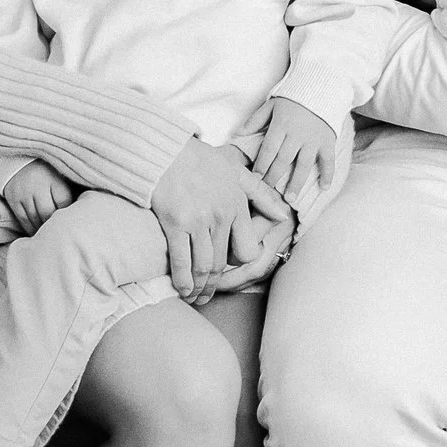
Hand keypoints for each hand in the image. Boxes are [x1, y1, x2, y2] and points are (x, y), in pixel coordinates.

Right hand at [0, 161, 75, 234]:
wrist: (20, 159)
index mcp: (54, 179)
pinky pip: (23, 219)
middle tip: (60, 232)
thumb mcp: (62, 176)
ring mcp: (24, 194)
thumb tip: (80, 211)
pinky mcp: (13, 200)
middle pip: (48, 213)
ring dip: (42, 229)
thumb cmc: (48, 172)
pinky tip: (37, 232)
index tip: (72, 220)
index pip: (64, 202)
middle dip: (54, 224)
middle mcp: (38, 186)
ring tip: (50, 235)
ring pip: (35, 218)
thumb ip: (71, 192)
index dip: (68, 213)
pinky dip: (30, 228)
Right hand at [149, 137, 290, 303]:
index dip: (237, 263)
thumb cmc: (199, 159)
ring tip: (194, 297)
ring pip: (204, 266)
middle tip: (207, 296)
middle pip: (222, 263)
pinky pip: (181, 261)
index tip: (227, 269)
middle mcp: (221, 216)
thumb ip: (260, 195)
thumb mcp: (235, 171)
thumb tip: (282, 215)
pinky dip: (182, 280)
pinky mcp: (175, 223)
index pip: (247, 249)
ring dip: (199, 287)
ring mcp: (198, 221)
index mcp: (237, 205)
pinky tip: (181, 290)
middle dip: (215, 284)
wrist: (163, 149)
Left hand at [249, 96, 337, 207]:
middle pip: (283, 160)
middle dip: (274, 177)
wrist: (321, 85)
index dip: (261, 165)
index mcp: (281, 125)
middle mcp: (297, 134)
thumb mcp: (271, 104)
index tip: (255, 178)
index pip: (268, 149)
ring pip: (304, 164)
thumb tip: (238, 134)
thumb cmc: (293, 97)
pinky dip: (328, 174)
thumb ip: (256, 120)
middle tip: (268, 192)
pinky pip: (328, 160)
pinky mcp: (328, 140)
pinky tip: (324, 188)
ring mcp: (314, 139)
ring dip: (296, 182)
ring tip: (290, 199)